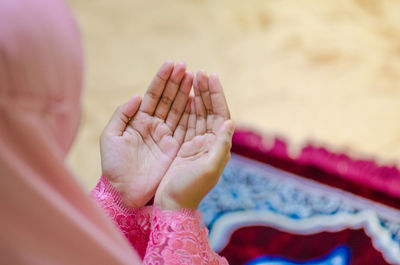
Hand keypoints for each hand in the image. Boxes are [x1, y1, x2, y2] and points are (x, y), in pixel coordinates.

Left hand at [100, 61, 193, 207]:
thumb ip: (122, 114)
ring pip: (178, 110)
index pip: (153, 95)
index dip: (162, 79)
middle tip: (186, 66)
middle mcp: (154, 125)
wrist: (122, 192)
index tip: (172, 64)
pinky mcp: (174, 148)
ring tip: (193, 76)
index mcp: (138, 120)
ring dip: (185, 93)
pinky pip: (185, 127)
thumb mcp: (110, 136)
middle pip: (167, 99)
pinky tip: (197, 99)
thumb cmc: (113, 166)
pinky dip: (191, 114)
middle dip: (176, 82)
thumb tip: (138, 96)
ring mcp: (165, 136)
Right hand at [154, 71, 233, 209]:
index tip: (211, 76)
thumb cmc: (190, 189)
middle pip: (210, 111)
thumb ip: (221, 146)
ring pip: (198, 114)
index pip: (220, 114)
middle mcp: (210, 142)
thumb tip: (230, 122)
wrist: (173, 204)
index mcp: (218, 146)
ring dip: (196, 96)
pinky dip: (185, 108)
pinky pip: (186, 122)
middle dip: (206, 92)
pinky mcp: (184, 146)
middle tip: (200, 72)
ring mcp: (197, 143)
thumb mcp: (208, 169)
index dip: (217, 95)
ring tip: (192, 78)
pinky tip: (183, 96)